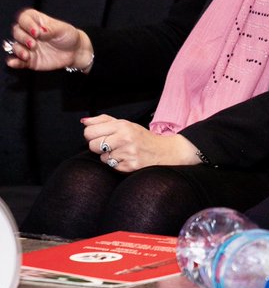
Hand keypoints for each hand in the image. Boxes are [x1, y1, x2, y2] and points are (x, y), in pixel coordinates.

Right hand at [5, 8, 91, 71]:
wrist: (75, 52)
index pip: (24, 18)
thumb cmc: (68, 36)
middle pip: (17, 32)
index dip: (27, 23)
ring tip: (26, 55)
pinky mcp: (29, 60)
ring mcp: (28, 47)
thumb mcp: (63, 29)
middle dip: (23, 38)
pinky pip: (18, 61)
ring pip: (16, 46)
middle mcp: (29, 34)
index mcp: (37, 22)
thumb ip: (50, 29)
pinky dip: (14, 62)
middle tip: (34, 44)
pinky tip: (13, 62)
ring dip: (18, 50)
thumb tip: (39, 31)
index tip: (36, 31)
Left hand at [81, 115, 198, 171]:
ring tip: (122, 152)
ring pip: (102, 157)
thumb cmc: (142, 137)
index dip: (92, 135)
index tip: (100, 135)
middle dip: (99, 146)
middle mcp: (125, 138)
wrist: (164, 151)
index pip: (90, 131)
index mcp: (122, 125)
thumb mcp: (125, 124)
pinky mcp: (129, 166)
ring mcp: (127, 153)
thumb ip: (103, 121)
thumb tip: (84, 121)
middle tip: (111, 144)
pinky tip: (127, 159)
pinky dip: (117, 164)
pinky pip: (111, 166)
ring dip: (109, 156)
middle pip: (92, 145)